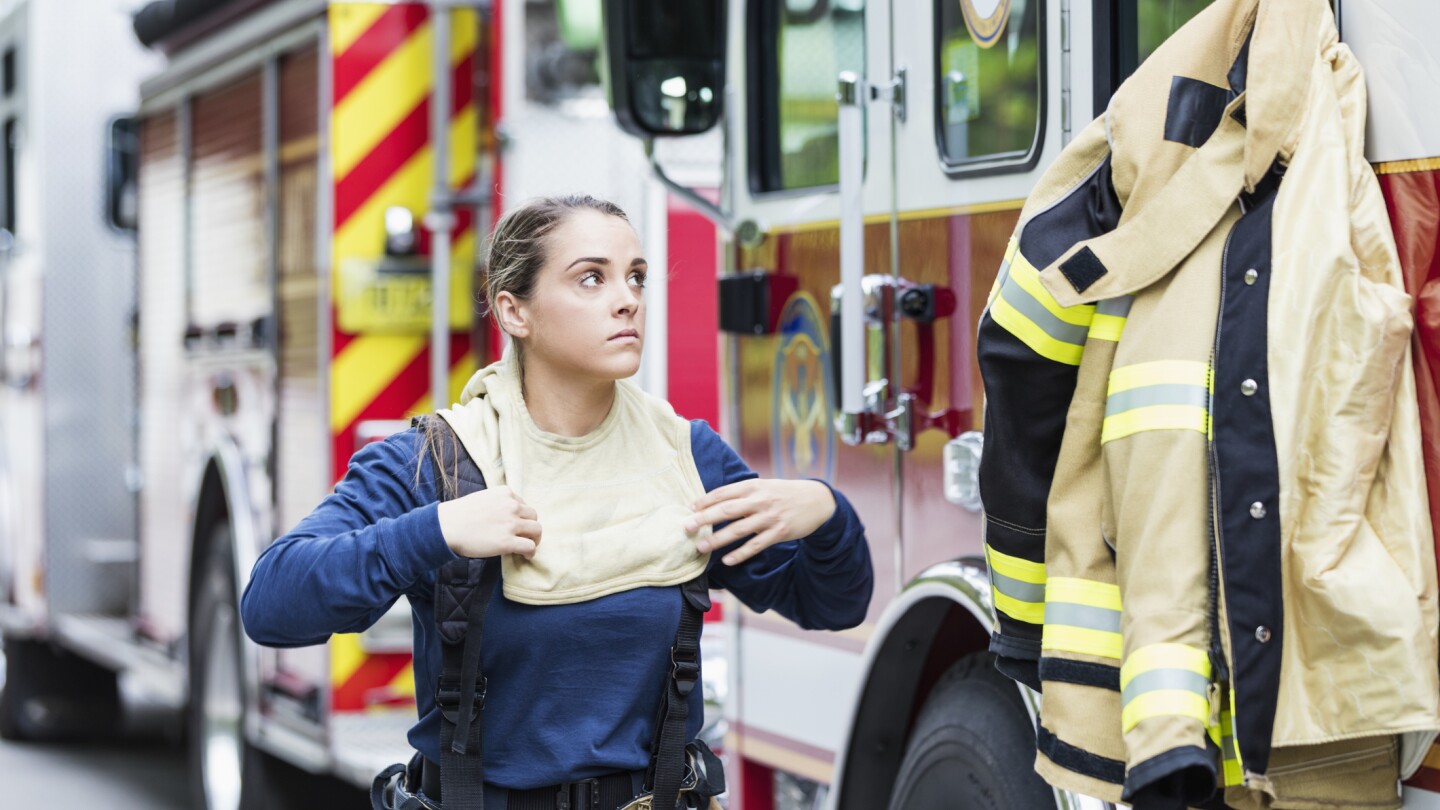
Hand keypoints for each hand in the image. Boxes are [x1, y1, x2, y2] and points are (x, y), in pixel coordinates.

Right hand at [437, 486, 541, 558]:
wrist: (446, 526)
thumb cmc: (459, 514)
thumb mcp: (482, 498)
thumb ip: (498, 503)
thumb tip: (507, 516)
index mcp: (505, 493)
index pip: (523, 504)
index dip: (521, 516)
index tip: (515, 525)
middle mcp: (511, 506)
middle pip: (533, 516)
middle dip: (529, 526)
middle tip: (524, 536)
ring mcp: (511, 524)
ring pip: (536, 530)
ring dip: (534, 539)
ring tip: (528, 546)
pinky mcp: (507, 542)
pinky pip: (530, 546)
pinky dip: (531, 552)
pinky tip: (526, 555)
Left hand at [683, 479, 835, 565]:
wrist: (816, 500)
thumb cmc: (784, 493)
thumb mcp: (764, 486)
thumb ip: (742, 492)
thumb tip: (713, 502)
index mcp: (753, 486)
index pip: (724, 492)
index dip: (705, 500)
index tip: (689, 508)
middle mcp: (760, 500)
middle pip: (727, 510)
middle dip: (705, 518)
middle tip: (687, 527)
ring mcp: (769, 517)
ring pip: (738, 530)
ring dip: (718, 539)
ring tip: (702, 547)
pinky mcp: (779, 532)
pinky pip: (756, 545)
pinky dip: (741, 554)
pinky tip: (728, 561)